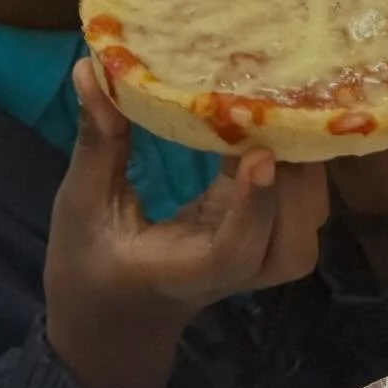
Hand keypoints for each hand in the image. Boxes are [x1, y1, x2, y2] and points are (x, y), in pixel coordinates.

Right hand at [44, 61, 327, 387]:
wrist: (115, 321)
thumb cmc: (90, 266)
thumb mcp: (81, 206)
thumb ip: (97, 143)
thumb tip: (91, 67)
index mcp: (185, 272)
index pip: (233, 250)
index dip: (253, 206)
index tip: (258, 154)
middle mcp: (233, 271)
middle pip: (292, 244)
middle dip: (295, 181)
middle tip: (279, 113)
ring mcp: (255, 259)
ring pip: (307, 226)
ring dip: (305, 171)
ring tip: (283, 110)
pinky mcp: (263, 237)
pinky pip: (301, 209)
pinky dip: (302, 169)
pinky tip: (284, 124)